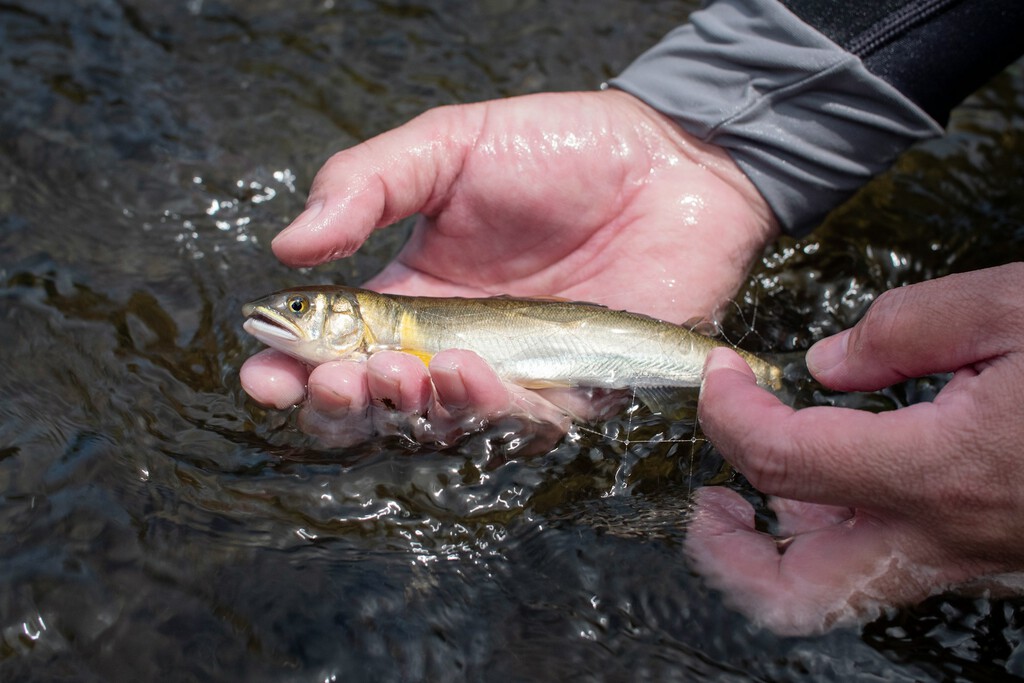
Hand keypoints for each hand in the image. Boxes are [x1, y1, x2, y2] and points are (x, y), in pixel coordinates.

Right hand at [240, 89, 777, 445]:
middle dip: (343, 406)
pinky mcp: (574, 391)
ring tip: (398, 371)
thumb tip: (288, 248)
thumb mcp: (448, 146)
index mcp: (414, 296)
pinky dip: (488, 409)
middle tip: (331, 381)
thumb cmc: (559, 147)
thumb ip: (367, 186)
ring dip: (412, 408)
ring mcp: (514, 373)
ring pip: (445, 424)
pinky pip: (524, 424)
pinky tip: (463, 372)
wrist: (668, 160)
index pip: (340, 350)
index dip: (295, 370)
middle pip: (381, 406)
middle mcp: (454, 346)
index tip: (262, 371)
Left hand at [691, 263, 1023, 634]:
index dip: (724, 415)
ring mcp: (976, 561)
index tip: (717, 373)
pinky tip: (844, 483)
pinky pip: (897, 566)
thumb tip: (826, 365)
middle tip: (708, 498)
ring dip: (782, 551)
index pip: (779, 460)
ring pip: (844, 591)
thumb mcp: (1020, 304)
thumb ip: (907, 329)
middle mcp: (949, 536)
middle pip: (794, 592)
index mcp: (941, 470)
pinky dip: (845, 535)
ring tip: (758, 491)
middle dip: (727, 553)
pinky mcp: (998, 559)